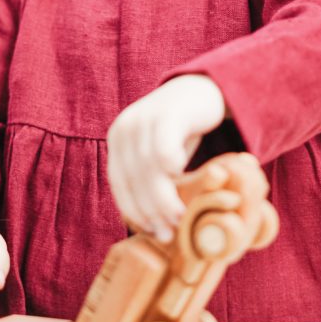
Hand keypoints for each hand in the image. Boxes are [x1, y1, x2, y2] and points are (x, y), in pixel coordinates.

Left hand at [107, 74, 225, 242]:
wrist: (202, 89)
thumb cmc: (181, 131)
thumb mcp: (160, 154)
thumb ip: (151, 180)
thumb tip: (153, 228)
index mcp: (118, 140)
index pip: (118, 183)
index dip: (133, 211)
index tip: (151, 232)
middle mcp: (125, 128)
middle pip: (133, 178)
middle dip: (150, 211)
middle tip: (170, 232)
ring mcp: (144, 118)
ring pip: (148, 169)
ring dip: (164, 198)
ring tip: (180, 216)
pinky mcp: (167, 113)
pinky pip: (164, 149)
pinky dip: (171, 168)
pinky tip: (184, 177)